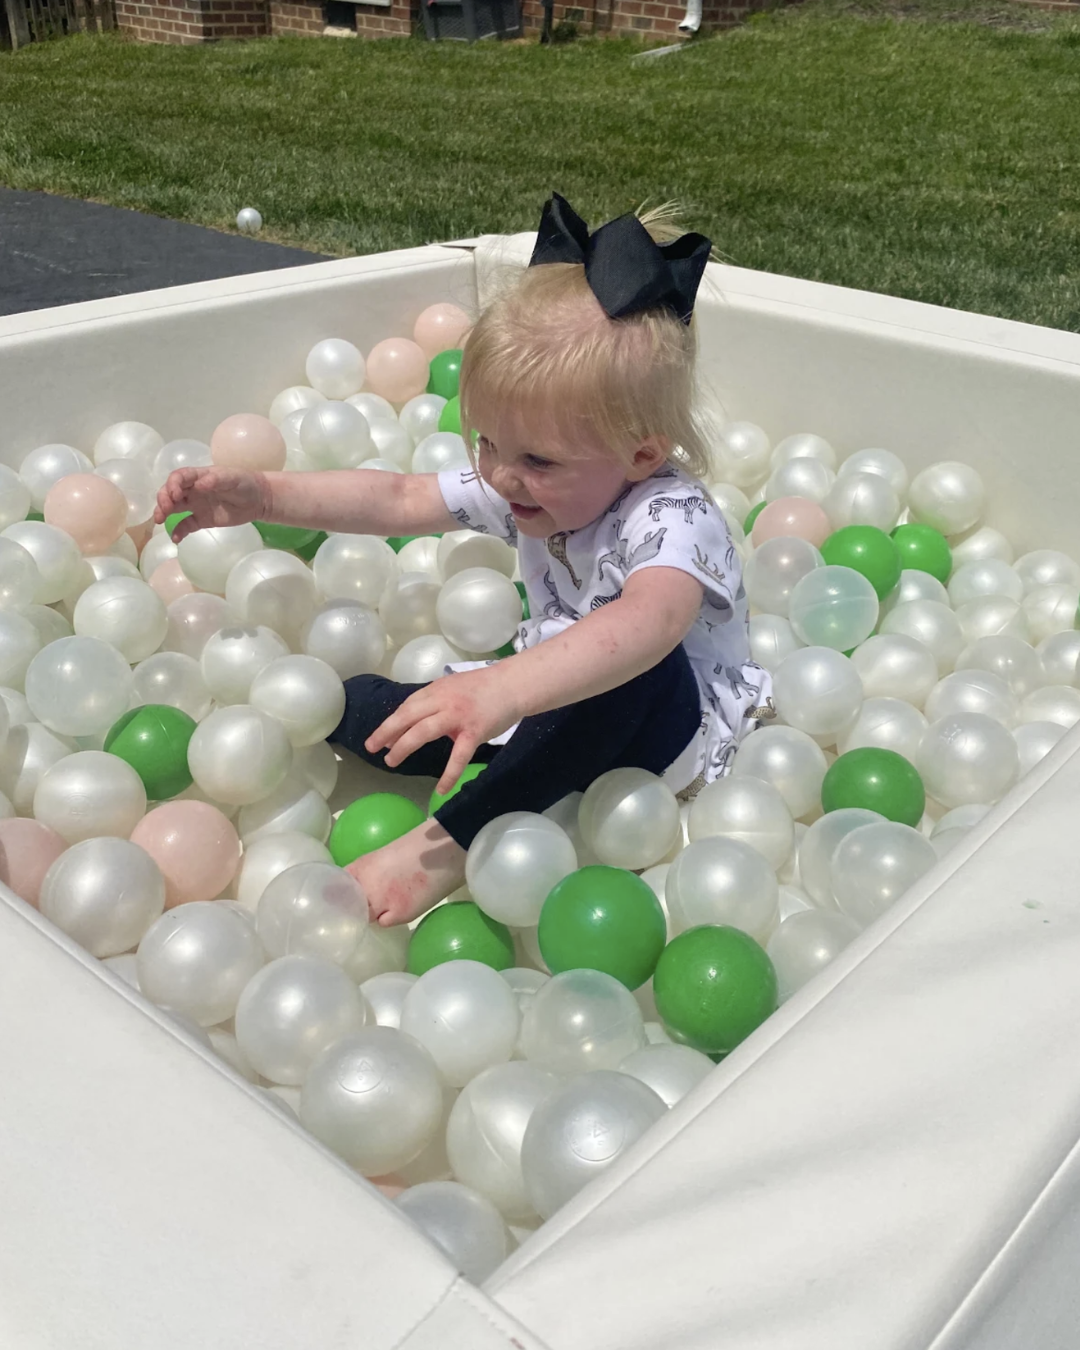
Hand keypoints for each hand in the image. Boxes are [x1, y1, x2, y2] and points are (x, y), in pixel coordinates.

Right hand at [153, 466, 270, 540]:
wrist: (258, 500)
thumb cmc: (244, 483)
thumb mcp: (232, 478)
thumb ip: (216, 480)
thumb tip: (199, 485)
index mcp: (198, 476)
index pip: (178, 477)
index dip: (172, 485)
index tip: (175, 495)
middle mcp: (192, 490)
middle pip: (170, 492)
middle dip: (163, 499)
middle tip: (164, 511)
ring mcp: (195, 505)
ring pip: (173, 508)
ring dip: (163, 513)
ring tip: (160, 522)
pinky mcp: (201, 520)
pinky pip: (185, 525)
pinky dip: (178, 531)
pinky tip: (175, 538)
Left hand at [365, 665, 520, 795]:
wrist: (514, 685)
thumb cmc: (485, 688)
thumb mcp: (454, 688)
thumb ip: (436, 702)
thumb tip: (416, 724)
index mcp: (437, 690)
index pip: (408, 706)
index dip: (391, 722)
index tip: (379, 737)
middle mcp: (443, 701)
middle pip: (408, 716)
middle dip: (386, 732)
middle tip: (371, 748)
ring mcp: (458, 716)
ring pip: (424, 732)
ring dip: (404, 747)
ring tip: (391, 761)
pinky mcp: (474, 731)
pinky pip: (459, 756)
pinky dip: (449, 774)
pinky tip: (441, 789)